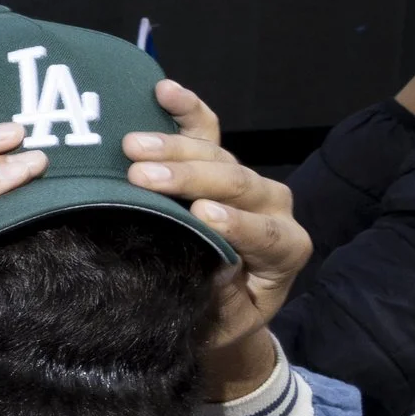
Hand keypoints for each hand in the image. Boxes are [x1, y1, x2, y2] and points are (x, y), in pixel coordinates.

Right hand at [122, 82, 309, 396]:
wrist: (223, 310)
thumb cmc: (221, 321)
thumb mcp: (221, 323)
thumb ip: (219, 298)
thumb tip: (205, 267)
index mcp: (285, 250)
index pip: (265, 232)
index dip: (236, 222)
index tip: (201, 214)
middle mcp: (274, 207)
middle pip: (238, 183)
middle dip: (190, 177)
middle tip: (142, 175)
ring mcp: (246, 183)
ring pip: (219, 156)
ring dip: (173, 149)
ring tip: (130, 147)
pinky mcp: (222, 166)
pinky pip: (209, 132)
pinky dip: (187, 110)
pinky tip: (163, 92)